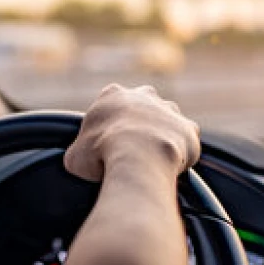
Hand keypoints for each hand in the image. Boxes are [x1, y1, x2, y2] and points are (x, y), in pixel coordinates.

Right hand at [64, 84, 199, 181]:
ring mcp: (169, 110)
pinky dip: (181, 154)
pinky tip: (171, 169)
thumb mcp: (74, 157)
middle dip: (139, 123)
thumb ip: (79, 153)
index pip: (110, 104)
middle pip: (143, 105)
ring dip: (162, 136)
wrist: (138, 158)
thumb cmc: (102, 154)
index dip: (108, 125)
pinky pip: (186, 142)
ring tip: (152, 161)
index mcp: (112, 95)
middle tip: (131, 149)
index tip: (106, 145)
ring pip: (167, 121)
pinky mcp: (189, 128)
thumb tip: (80, 162)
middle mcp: (143, 95)